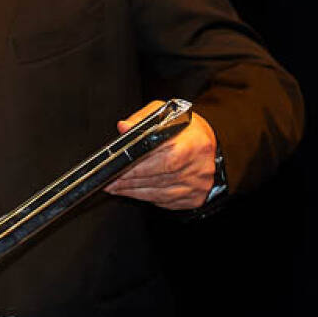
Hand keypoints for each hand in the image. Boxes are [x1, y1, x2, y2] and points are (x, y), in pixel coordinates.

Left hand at [104, 102, 218, 209]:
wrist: (205, 141)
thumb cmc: (185, 126)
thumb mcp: (163, 114)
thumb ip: (141, 120)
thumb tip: (124, 127)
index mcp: (194, 143)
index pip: (165, 160)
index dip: (139, 168)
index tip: (119, 170)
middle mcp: (200, 165)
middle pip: (160, 179)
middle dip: (131, 182)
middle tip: (112, 182)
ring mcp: (199, 184)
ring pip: (161, 194)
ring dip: (135, 192)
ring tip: (117, 188)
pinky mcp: (196, 197)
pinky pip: (168, 202)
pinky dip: (149, 199)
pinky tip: (135, 193)